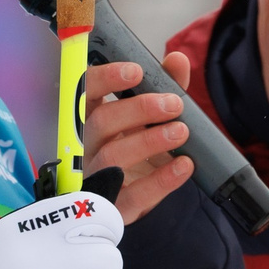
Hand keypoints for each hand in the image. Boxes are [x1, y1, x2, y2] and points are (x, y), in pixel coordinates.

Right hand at [82, 55, 196, 222]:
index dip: (105, 79)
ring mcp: (95, 177)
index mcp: (89, 117)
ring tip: (181, 131)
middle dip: (138, 109)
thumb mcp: (150, 116)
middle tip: (173, 104)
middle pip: (99, 122)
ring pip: (112, 156)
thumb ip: (163, 87)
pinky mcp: (113, 207)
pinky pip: (133, 195)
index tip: (136, 71)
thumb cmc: (137, 146)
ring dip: (149, 141)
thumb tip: (177, 61)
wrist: (138, 195)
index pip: (84, 92)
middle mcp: (85, 146)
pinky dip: (161, 181)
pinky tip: (184, 165)